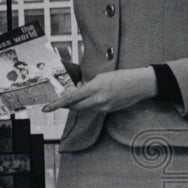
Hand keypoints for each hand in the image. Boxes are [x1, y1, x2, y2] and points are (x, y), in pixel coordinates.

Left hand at [42, 67, 156, 113]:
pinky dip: (91, 102)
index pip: (71, 98)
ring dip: (81, 101)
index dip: (57, 104)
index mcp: (94, 89)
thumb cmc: (122, 76)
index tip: (46, 108)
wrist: (141, 84)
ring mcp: (104, 107)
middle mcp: (98, 100)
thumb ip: (88, 85)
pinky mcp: (109, 110)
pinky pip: (94, 108)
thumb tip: (79, 89)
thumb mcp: (101, 77)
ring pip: (85, 107)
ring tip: (86, 90)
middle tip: (60, 101)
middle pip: (75, 106)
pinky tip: (97, 95)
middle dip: (66, 104)